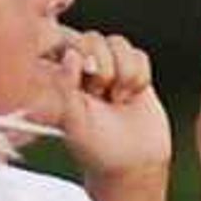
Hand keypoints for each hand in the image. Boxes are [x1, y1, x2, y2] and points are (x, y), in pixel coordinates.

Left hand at [52, 30, 170, 185]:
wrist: (133, 162)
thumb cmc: (96, 146)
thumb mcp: (72, 118)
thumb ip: (65, 85)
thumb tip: (71, 54)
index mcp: (61, 76)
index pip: (64, 43)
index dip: (79, 57)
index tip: (86, 87)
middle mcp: (83, 67)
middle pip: (92, 38)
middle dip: (103, 67)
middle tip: (102, 95)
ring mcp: (109, 67)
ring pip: (117, 43)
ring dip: (122, 72)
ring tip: (118, 99)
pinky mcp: (134, 71)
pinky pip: (139, 55)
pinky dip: (139, 76)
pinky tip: (133, 96)